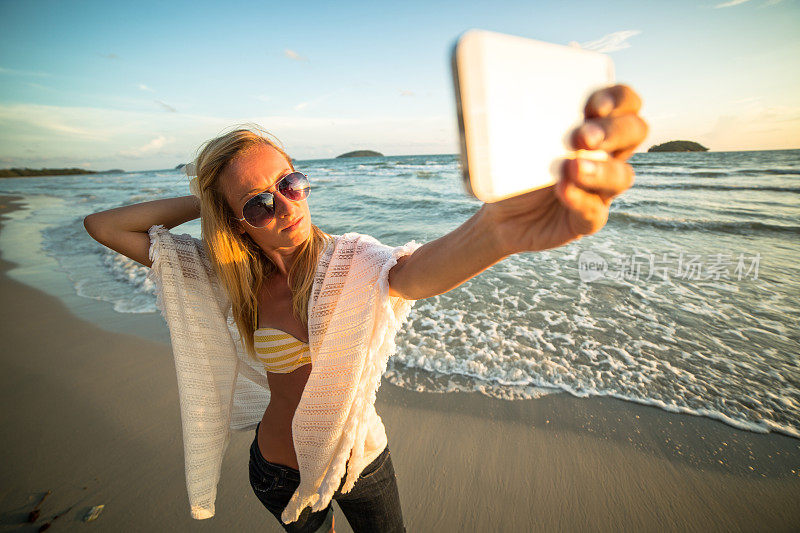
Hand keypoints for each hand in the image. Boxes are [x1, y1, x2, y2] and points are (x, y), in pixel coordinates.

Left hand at [483, 84, 647, 254]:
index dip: (619, 99)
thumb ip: (518, 111)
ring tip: (573, 167)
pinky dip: (580, 200)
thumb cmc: (513, 167)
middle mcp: (605, 154)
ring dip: (601, 169)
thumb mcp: (513, 136)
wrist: (498, 216)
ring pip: (621, 176)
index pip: (625, 103)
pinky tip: (563, 190)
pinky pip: (593, 212)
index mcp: (594, 126)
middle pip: (634, 133)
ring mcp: (599, 189)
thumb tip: (498, 78)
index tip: (593, 106)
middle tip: (583, 137)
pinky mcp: (586, 220)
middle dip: (614, 131)